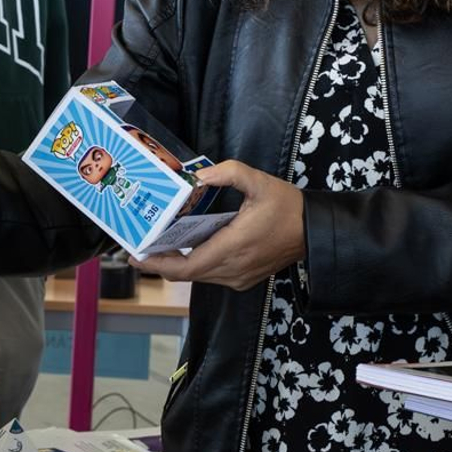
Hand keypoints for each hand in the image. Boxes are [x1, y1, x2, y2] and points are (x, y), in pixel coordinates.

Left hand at [134, 161, 303, 290]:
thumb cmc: (288, 207)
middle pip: (187, 274)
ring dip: (177, 264)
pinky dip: (195, 265)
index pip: (186, 266)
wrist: (314, 232)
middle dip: (161, 263)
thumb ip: (229, 173)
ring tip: (158, 246)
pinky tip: (186, 248)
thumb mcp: (259, 182)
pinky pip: (212, 275)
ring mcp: (239, 278)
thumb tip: (200, 175)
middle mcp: (233, 269)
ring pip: (199, 276)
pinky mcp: (244, 279)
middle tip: (139, 248)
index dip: (158, 264)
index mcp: (233, 247)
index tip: (137, 256)